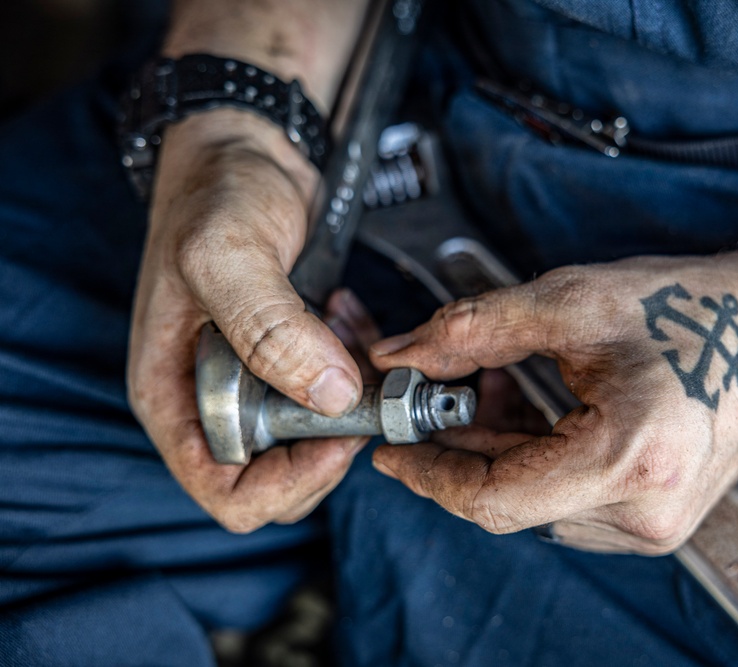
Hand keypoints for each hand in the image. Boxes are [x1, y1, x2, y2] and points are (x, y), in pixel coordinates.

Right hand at [128, 110, 368, 532]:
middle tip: (363, 391)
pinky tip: (351, 317)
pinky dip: (358, 365)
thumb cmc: (216, 193)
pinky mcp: (293, 356)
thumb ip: (270, 329)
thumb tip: (328, 395)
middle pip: (280, 478)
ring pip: (317, 437)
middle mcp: (213, 401)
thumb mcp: (227, 255)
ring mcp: (256, 381)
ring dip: (352, 399)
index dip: (287, 483)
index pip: (228, 491)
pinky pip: (337, 391)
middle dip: (331, 443)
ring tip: (352, 338)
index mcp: (174, 397)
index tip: (335, 437)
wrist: (247, 150)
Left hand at [369, 258, 737, 554]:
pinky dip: (535, 460)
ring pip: (536, 503)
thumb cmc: (696, 312)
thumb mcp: (572, 304)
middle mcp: (643, 512)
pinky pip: (568, 501)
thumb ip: (474, 331)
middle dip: (458, 453)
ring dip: (497, 454)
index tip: (392, 448)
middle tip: (428, 405)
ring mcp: (653, 524)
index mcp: (627, 462)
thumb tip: (403, 355)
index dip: (429, 475)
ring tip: (489, 394)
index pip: (493, 498)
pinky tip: (527, 414)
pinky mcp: (655, 517)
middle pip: (510, 502)